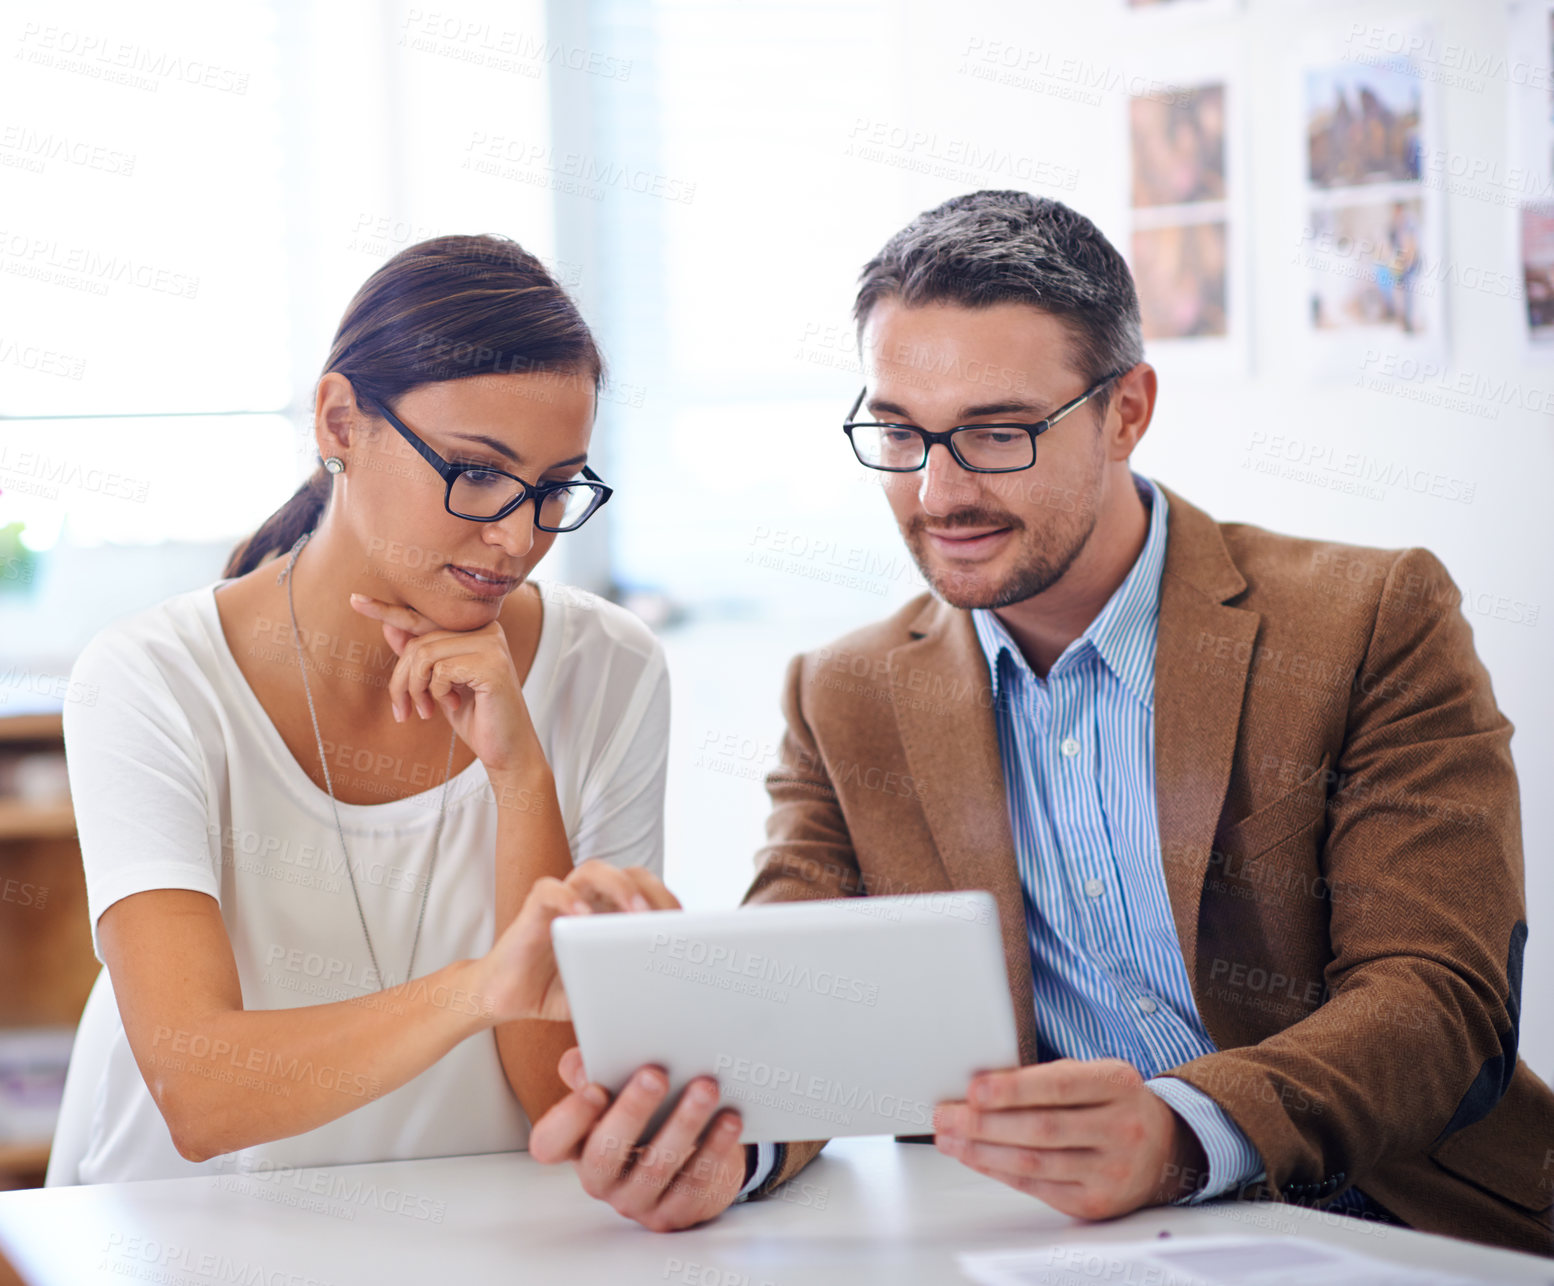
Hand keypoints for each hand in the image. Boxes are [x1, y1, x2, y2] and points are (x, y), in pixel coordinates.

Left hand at [348, 593, 537, 774]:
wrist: (507, 749)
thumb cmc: (476, 716)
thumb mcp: (439, 684)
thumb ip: (420, 655)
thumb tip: (389, 625)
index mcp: (476, 629)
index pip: (425, 617)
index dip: (388, 611)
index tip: (354, 600)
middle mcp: (487, 629)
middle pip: (419, 641)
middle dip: (401, 680)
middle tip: (403, 710)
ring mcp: (492, 644)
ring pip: (424, 654)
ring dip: (415, 689)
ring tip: (426, 710)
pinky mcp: (492, 664)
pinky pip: (440, 670)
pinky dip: (436, 693)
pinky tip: (452, 705)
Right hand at [476, 862, 681, 1022]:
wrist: (506, 998)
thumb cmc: (557, 991)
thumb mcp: (603, 992)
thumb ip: (630, 985)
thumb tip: (670, 998)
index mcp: (611, 914)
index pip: (648, 892)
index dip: (669, 902)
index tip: (688, 929)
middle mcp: (591, 900)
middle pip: (628, 873)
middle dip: (653, 890)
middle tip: (668, 920)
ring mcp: (562, 900)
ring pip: (593, 870)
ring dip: (619, 886)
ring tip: (635, 912)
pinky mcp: (533, 909)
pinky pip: (550, 890)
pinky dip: (569, 898)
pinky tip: (583, 917)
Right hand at [529, 1047, 746, 1231]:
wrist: (688, 1152)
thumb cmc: (645, 1111)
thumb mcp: (614, 1087)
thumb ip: (594, 1067)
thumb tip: (583, 1063)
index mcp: (577, 1144)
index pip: (550, 1143)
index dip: (568, 1120)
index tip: (595, 1088)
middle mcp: (601, 1178)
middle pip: (605, 1155)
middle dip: (632, 1112)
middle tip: (656, 1074)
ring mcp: (637, 1201)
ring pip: (656, 1168)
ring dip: (683, 1124)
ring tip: (705, 1087)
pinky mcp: (675, 1212)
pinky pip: (695, 1183)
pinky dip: (714, 1148)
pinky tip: (730, 1119)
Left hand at [932, 1058, 1207, 1220]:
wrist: (1165, 1149)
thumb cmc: (1114, 1104)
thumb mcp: (1094, 1076)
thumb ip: (1048, 1078)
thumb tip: (982, 1087)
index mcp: (1118, 1085)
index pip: (1060, 1086)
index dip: (1014, 1089)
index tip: (974, 1089)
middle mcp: (1121, 1129)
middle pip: (1042, 1128)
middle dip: (984, 1123)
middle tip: (945, 1115)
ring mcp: (1112, 1171)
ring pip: (1035, 1162)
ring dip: (982, 1150)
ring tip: (950, 1137)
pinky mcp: (1097, 1203)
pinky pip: (1038, 1187)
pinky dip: (999, 1172)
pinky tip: (976, 1157)